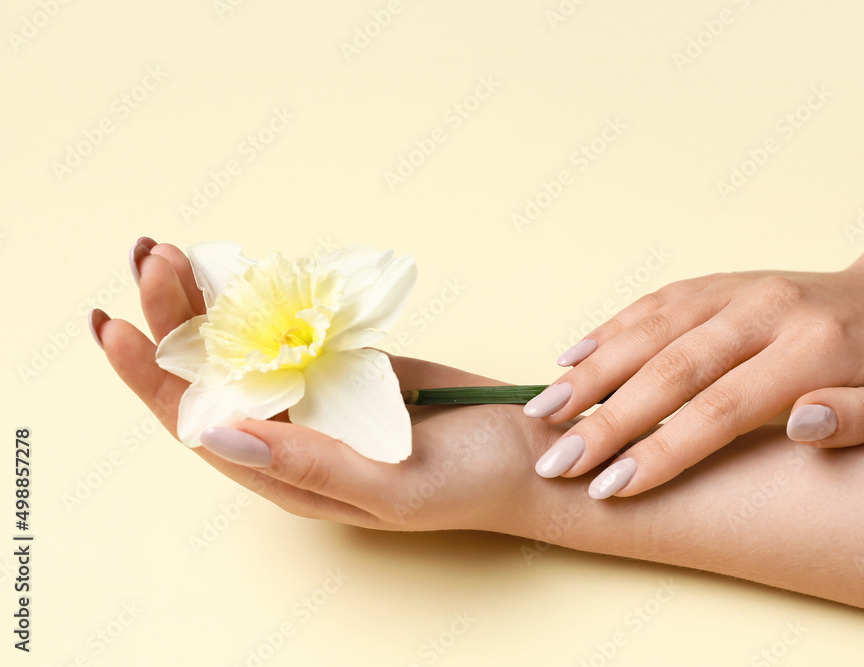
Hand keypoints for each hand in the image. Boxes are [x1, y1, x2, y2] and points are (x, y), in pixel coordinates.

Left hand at [91, 238, 568, 533]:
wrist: (535, 451)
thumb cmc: (473, 482)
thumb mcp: (392, 487)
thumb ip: (307, 464)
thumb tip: (212, 430)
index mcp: (286, 474)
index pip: (196, 423)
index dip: (148, 376)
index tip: (115, 324)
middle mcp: (289, 434)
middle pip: (209, 374)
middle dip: (173, 317)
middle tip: (155, 256)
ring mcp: (316, 394)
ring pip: (241, 345)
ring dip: (203, 300)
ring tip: (170, 250)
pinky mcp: (344, 362)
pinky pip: (287, 325)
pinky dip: (257, 295)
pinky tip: (231, 266)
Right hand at [526, 262, 863, 498]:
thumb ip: (854, 420)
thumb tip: (799, 426)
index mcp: (810, 350)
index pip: (721, 408)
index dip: (663, 449)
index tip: (612, 487)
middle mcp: (762, 310)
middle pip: (671, 369)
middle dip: (607, 419)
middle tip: (558, 460)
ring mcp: (731, 289)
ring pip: (650, 329)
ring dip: (592, 372)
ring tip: (543, 412)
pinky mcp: (710, 280)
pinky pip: (650, 301)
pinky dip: (607, 330)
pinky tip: (568, 359)